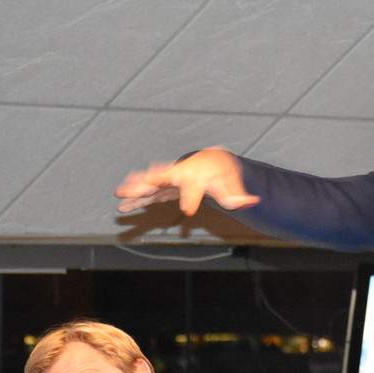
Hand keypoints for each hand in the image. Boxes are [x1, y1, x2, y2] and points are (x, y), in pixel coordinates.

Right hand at [115, 148, 259, 215]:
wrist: (213, 161)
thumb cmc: (222, 172)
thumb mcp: (233, 185)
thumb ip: (240, 195)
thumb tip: (254, 201)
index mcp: (197, 172)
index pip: (192, 185)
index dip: (190, 197)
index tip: (188, 211)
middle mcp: (179, 173)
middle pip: (161, 178)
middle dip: (148, 183)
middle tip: (135, 189)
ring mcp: (169, 179)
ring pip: (149, 184)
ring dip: (134, 190)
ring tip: (119, 194)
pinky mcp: (164, 187)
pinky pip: (148, 193)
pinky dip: (135, 199)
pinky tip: (123, 205)